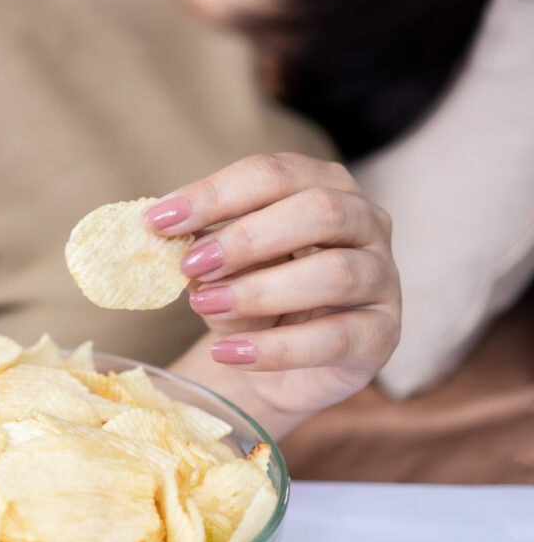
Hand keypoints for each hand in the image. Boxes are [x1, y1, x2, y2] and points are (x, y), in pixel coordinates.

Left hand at [147, 153, 400, 434]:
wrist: (281, 366)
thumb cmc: (254, 299)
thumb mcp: (222, 268)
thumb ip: (206, 250)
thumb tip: (170, 242)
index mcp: (323, 185)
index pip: (273, 175)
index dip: (214, 194)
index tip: (158, 220)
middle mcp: (365, 222)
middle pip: (318, 211)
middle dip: (246, 237)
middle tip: (190, 264)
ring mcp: (383, 278)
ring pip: (335, 273)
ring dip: (260, 290)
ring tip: (205, 305)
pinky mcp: (383, 335)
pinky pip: (336, 339)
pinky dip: (275, 348)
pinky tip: (229, 354)